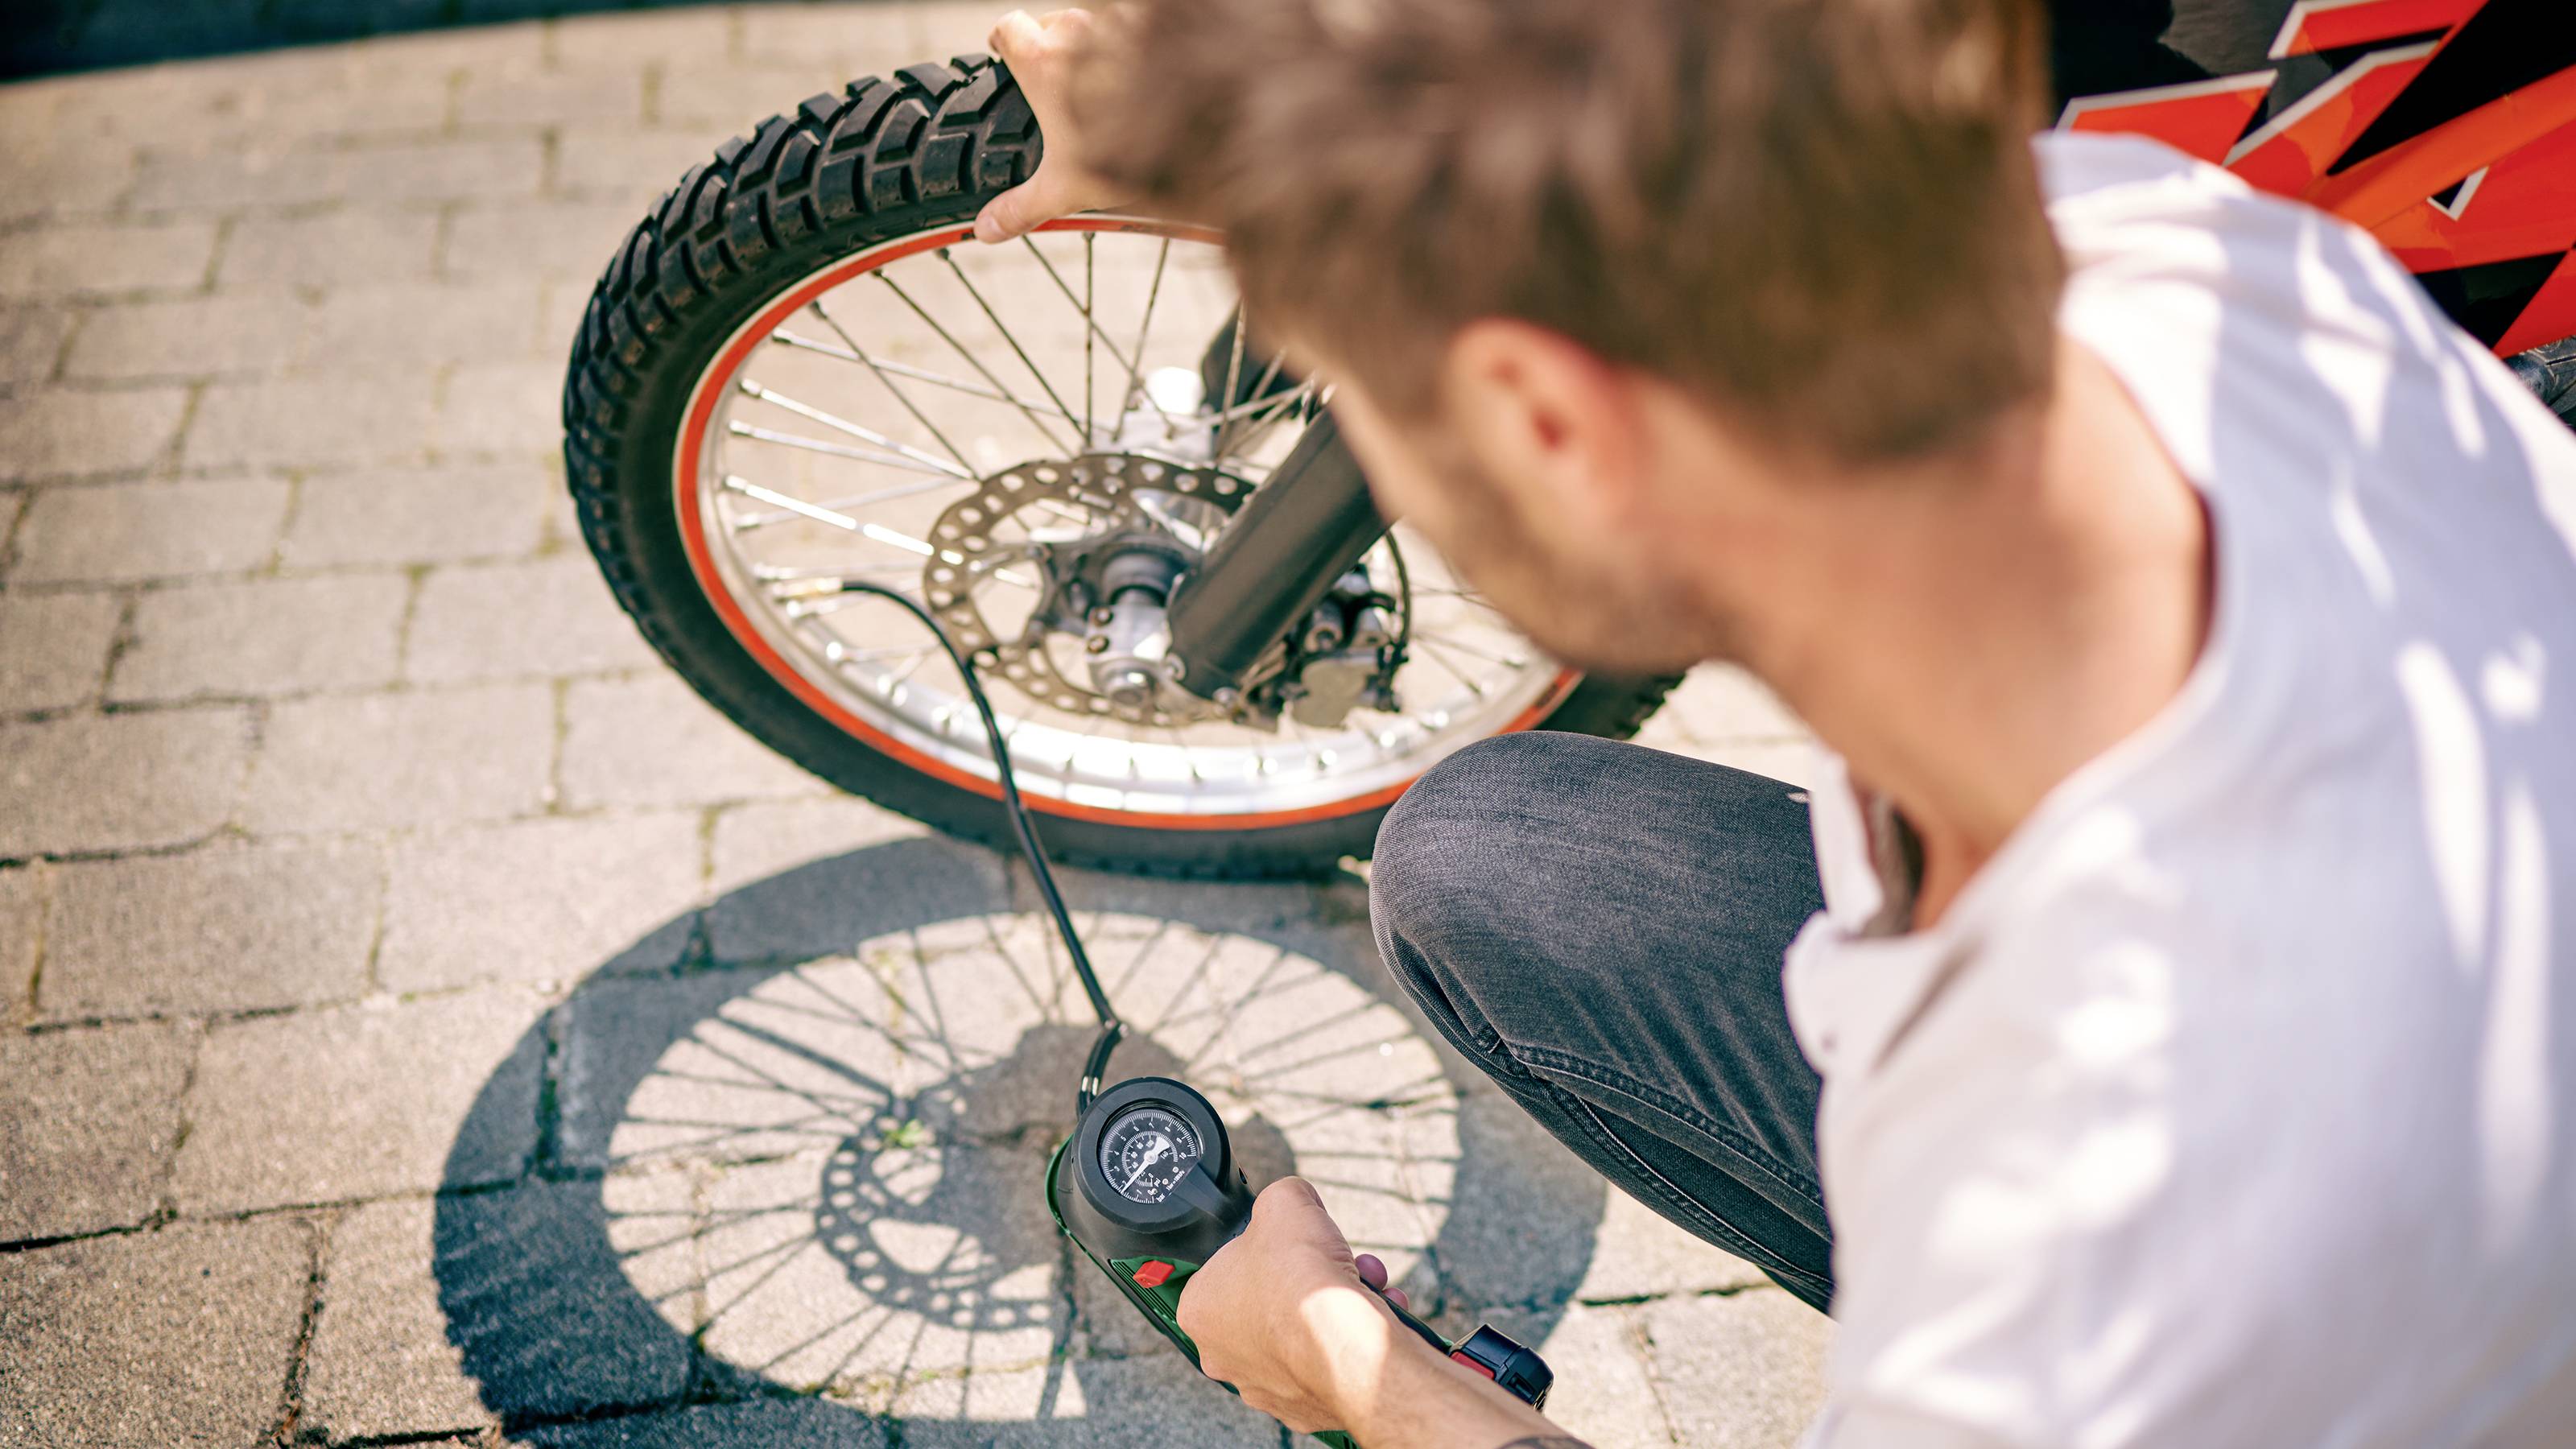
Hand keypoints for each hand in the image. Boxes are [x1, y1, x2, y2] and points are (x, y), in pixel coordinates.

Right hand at [977, 9, 1132, 242]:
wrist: (1202, 131)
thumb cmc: (1132, 156)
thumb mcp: (1066, 189)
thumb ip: (1021, 207)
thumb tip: (986, 229)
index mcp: (1044, 63)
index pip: (1007, 28)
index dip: (1003, 41)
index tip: (1006, 57)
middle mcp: (1077, 32)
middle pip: (1049, 24)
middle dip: (1050, 49)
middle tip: (1061, 88)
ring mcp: (1116, 25)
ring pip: (1090, 25)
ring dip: (1090, 48)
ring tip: (1103, 88)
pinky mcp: (1151, 27)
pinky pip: (1128, 31)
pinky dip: (1127, 49)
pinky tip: (1138, 80)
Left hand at [1176, 1178, 1427, 1431]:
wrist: (1347, 1342)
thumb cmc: (1301, 1277)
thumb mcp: (1285, 1202)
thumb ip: (1284, 1196)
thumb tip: (1296, 1201)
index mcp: (1200, 1310)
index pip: (1225, 1267)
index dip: (1265, 1246)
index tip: (1289, 1240)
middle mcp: (1224, 1357)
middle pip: (1270, 1299)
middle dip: (1310, 1274)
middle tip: (1334, 1257)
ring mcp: (1266, 1387)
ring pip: (1304, 1331)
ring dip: (1339, 1301)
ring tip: (1366, 1281)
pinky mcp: (1307, 1406)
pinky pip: (1332, 1361)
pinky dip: (1355, 1335)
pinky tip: (1378, 1312)